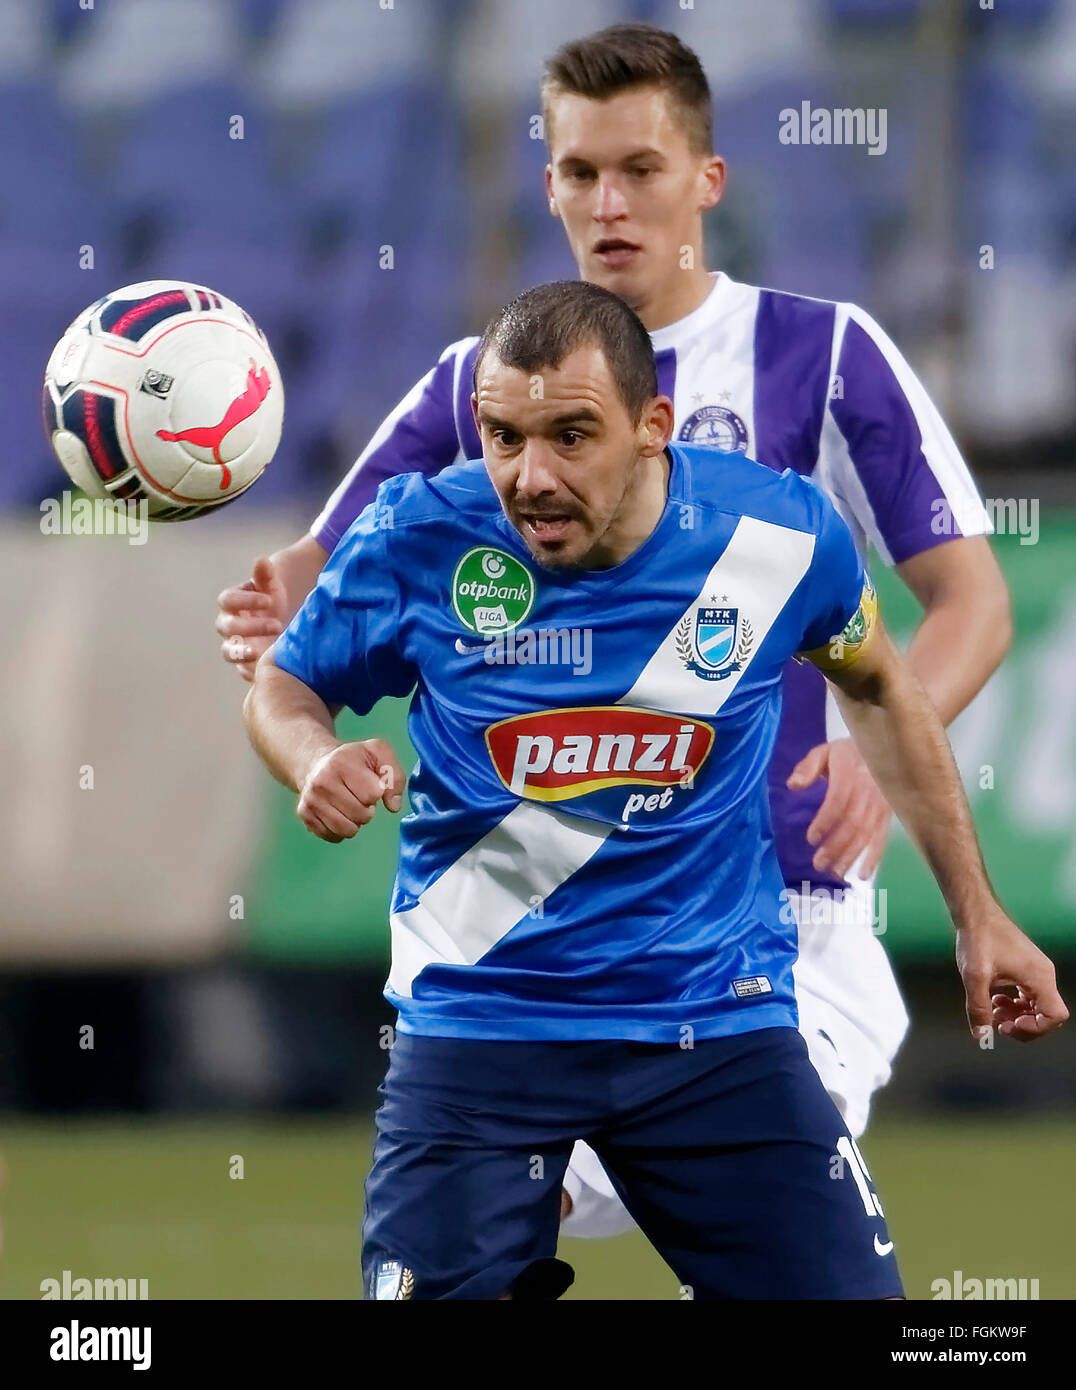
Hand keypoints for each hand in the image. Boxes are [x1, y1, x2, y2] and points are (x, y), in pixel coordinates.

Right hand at [216, 556, 287, 681]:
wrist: (280, 622)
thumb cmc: (272, 603)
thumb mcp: (271, 588)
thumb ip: (265, 576)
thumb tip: (262, 561)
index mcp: (232, 603)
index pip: (228, 600)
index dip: (245, 600)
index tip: (268, 601)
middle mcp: (228, 625)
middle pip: (226, 627)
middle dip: (249, 627)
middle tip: (276, 625)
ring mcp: (234, 645)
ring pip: (227, 651)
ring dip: (241, 653)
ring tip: (260, 653)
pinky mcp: (244, 663)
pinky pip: (241, 669)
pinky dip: (250, 670)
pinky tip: (263, 669)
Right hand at [297, 739, 405, 842]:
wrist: (317, 762)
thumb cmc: (353, 759)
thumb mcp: (379, 754)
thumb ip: (395, 776)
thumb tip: (394, 806)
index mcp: (341, 762)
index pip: (373, 794)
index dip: (377, 792)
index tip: (371, 784)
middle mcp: (321, 782)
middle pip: (361, 815)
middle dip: (368, 808)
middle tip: (360, 797)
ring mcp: (311, 800)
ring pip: (347, 830)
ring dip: (356, 822)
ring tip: (351, 806)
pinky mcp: (305, 815)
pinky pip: (333, 836)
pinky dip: (341, 830)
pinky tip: (339, 813)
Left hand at [786, 736, 891, 878]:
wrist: (882, 748)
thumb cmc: (846, 754)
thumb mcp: (824, 752)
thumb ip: (807, 767)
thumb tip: (793, 785)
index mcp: (850, 774)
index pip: (838, 801)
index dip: (825, 822)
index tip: (811, 839)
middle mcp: (868, 790)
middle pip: (852, 823)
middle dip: (836, 846)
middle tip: (818, 864)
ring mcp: (881, 804)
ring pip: (867, 834)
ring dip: (851, 855)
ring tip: (836, 873)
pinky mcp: (889, 815)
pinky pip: (882, 838)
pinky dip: (875, 857)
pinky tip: (864, 875)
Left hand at [956, 912, 1068, 1042]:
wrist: (976, 914)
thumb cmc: (979, 938)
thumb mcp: (975, 977)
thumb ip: (978, 1008)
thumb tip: (981, 1034)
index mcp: (1039, 977)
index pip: (1055, 1015)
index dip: (1034, 1028)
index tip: (1010, 1026)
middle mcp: (1043, 975)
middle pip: (1047, 1014)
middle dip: (1023, 1025)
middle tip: (998, 1025)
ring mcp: (1036, 972)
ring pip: (1036, 1006)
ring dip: (1016, 1015)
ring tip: (993, 1011)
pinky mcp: (1026, 969)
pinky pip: (1028, 996)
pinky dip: (1014, 1004)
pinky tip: (995, 1001)